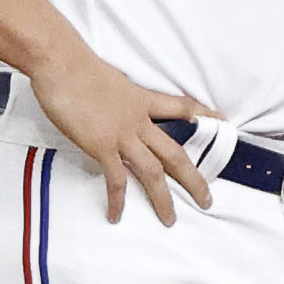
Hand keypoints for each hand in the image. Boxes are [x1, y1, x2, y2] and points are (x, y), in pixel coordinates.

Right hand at [27, 47, 213, 225]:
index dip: (203, 114)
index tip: (222, 121)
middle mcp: (139, 120)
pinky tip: (117, 215)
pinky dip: (117, 199)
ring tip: (170, 219)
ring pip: (153, 172)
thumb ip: (118, 97)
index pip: (181, 107)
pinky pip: (115, 178)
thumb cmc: (77, 66)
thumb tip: (112, 106)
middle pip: (176, 153)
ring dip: (162, 198)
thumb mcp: (110, 79)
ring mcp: (122, 135)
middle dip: (193, 179)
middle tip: (207, 199)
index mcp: (142, 100)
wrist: (62, 64)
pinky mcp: (102, 145)